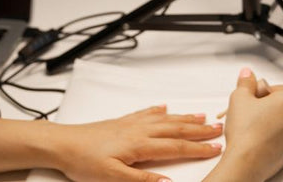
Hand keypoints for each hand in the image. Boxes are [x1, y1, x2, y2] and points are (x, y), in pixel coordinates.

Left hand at [46, 104, 222, 181]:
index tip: (216, 148)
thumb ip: (142, 179)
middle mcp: (139, 130)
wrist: (64, 144)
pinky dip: (159, 111)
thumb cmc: (85, 161)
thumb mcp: (113, 178)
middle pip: (175, 129)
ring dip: (184, 118)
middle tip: (218, 129)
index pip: (176, 147)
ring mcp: (131, 124)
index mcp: (140, 144)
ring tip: (200, 117)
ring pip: (164, 119)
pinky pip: (146, 113)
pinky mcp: (122, 122)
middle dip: (198, 130)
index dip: (197, 149)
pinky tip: (164, 108)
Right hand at [205, 68, 282, 181]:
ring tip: (253, 126)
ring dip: (270, 120)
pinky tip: (258, 138)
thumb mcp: (239, 97)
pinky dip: (273, 135)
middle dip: (267, 105)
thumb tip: (247, 75)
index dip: (261, 92)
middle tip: (251, 111)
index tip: (252, 99)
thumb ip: (246, 82)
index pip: (276, 88)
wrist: (245, 163)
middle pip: (282, 103)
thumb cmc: (245, 133)